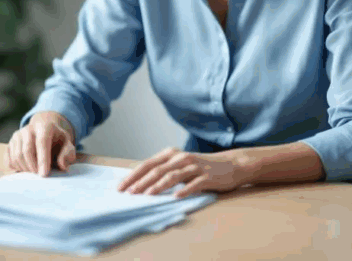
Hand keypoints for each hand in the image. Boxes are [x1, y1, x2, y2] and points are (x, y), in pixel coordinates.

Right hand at [4, 111, 76, 176]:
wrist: (44, 132)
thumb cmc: (56, 141)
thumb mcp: (67, 144)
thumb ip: (68, 153)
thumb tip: (62, 165)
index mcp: (44, 126)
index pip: (42, 142)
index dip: (43, 159)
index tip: (44, 174)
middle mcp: (28, 129)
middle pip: (26, 150)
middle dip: (33, 167)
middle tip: (40, 177)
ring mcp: (17, 136)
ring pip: (16, 156)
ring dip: (25, 169)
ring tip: (35, 172)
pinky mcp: (9, 144)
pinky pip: (9, 160)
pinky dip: (17, 168)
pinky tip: (26, 169)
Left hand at [117, 147, 251, 197]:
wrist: (230, 164)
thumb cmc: (200, 168)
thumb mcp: (179, 165)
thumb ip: (163, 170)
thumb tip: (139, 183)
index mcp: (170, 154)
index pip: (147, 164)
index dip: (133, 175)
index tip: (121, 187)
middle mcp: (180, 158)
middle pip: (157, 170)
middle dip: (141, 182)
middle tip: (129, 193)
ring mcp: (194, 166)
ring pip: (172, 176)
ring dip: (158, 186)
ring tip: (147, 195)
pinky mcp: (207, 176)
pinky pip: (194, 183)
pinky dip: (184, 190)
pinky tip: (176, 197)